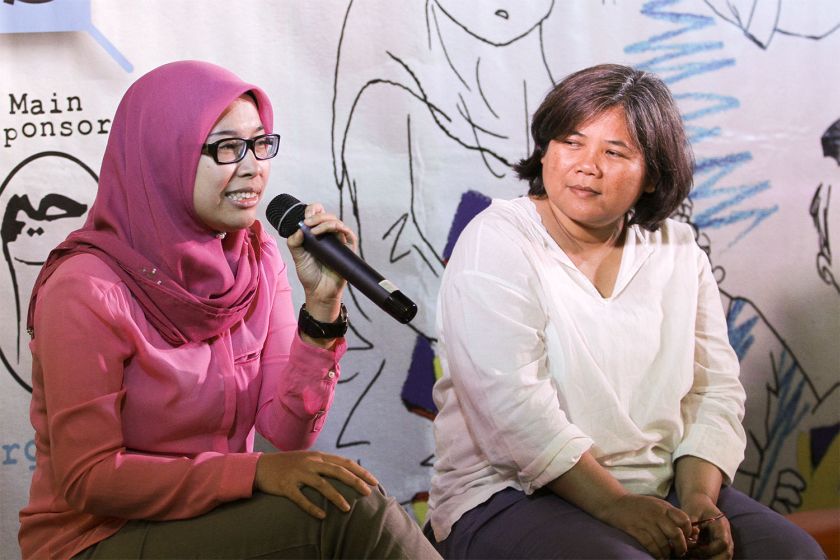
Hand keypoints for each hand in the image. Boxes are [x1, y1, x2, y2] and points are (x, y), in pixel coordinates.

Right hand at [254, 451, 378, 518]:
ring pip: (321, 484)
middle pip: (337, 471)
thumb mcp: (308, 459)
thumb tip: (346, 472)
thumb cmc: (288, 465)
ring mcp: (298, 473)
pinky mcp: (286, 486)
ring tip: (347, 508)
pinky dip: (312, 507)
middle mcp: (310, 463)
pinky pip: (301, 498)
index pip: (344, 462)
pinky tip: (322, 516)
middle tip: (368, 493)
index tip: (373, 481)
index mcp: (318, 456)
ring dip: (336, 497)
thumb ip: (325, 464)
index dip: (360, 471)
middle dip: (355, 481)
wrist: (260, 466)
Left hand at [286, 203, 357, 311]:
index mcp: (317, 234)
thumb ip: (294, 242)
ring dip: (324, 221)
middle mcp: (329, 235)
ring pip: (336, 222)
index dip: (313, 210)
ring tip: (313, 231)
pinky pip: (348, 233)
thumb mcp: (297, 255)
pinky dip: (338, 228)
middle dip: (317, 216)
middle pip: (327, 215)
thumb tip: (299, 229)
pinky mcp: (348, 249)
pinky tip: (325, 233)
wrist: (318, 291)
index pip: (318, 214)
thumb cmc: (309, 274)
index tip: (304, 217)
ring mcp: (339, 241)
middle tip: (307, 223)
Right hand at [600, 494, 694, 558]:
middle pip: (676, 534)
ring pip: (663, 543)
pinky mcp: (636, 530)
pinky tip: (658, 556)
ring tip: (667, 556)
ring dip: (667, 553)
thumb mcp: (657, 505)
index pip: (684, 520)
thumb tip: (689, 532)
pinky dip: (656, 553)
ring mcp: (646, 522)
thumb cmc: (639, 505)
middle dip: (680, 547)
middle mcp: (657, 514)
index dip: (688, 532)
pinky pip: (650, 545)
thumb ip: (672, 516)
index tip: (686, 538)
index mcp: (664, 507)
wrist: (615, 502)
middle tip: (679, 552)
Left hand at [681, 494, 732, 558]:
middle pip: (727, 554)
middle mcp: (727, 535)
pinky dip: (708, 559)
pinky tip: (694, 558)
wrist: (701, 503)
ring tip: (693, 559)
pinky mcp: (720, 547)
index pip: (722, 542)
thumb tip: (687, 541)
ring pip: (724, 558)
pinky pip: (718, 557)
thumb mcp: (691, 512)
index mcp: (721, 525)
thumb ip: (690, 526)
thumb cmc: (696, 506)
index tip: (694, 550)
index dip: (709, 549)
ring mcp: (725, 543)